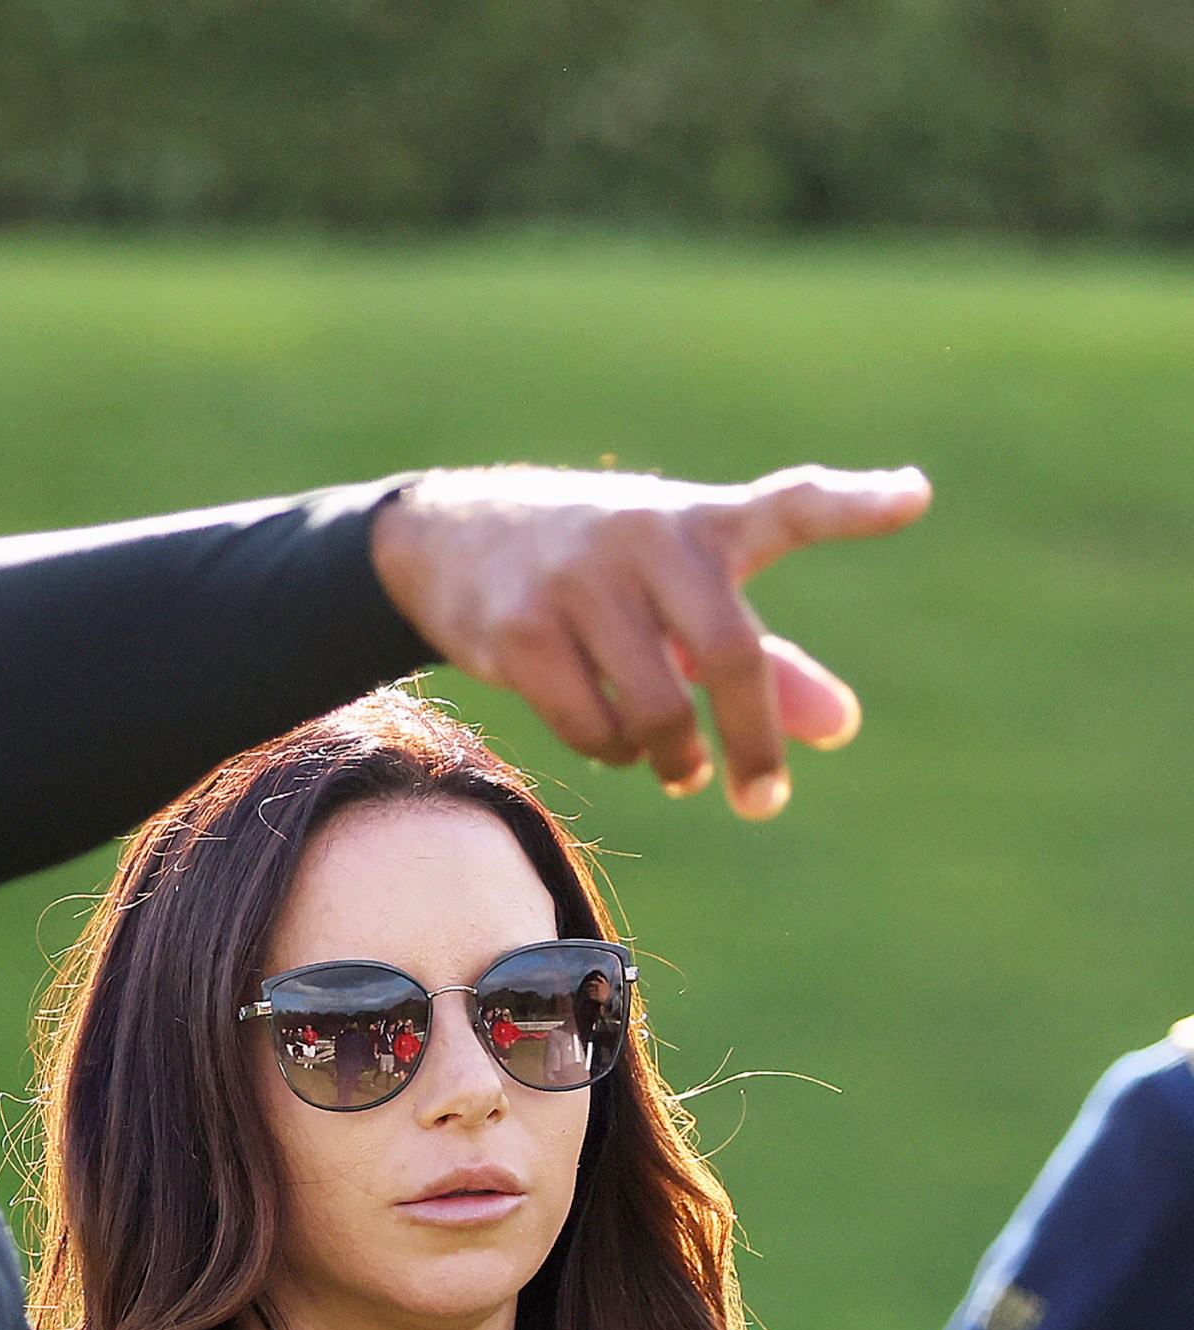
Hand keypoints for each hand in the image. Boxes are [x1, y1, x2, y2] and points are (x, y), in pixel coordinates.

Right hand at [369, 464, 931, 817]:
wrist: (447, 536)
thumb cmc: (600, 569)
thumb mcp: (680, 595)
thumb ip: (765, 659)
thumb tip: (843, 728)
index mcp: (700, 522)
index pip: (788, 504)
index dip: (853, 504)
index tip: (915, 497)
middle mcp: (644, 538)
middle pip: (730, 652)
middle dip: (752, 741)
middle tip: (763, 799)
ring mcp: (577, 583)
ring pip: (654, 708)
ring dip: (674, 757)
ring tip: (675, 764)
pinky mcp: (519, 630)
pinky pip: (591, 726)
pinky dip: (613, 751)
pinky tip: (613, 740)